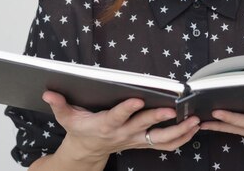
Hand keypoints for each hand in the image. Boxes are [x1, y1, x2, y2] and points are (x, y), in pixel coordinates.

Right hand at [42, 90, 199, 161]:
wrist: (87, 152)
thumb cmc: (80, 130)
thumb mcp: (66, 118)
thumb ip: (59, 105)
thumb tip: (48, 92)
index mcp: (105, 125)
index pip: (117, 117)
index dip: (127, 109)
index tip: (137, 99)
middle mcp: (123, 134)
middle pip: (143, 126)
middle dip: (158, 117)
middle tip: (174, 108)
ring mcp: (135, 140)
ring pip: (160, 139)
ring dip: (179, 131)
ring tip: (195, 121)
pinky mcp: (143, 142)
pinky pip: (166, 144)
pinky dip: (182, 139)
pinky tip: (194, 128)